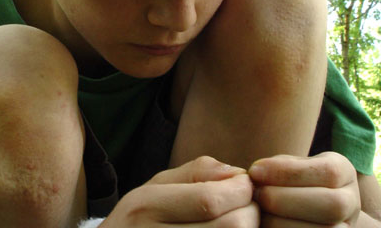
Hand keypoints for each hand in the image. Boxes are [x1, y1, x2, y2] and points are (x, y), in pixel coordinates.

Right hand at [100, 156, 259, 226]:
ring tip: (242, 221)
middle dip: (251, 213)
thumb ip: (197, 172)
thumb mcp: (158, 186)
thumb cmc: (141, 219)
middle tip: (250, 206)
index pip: (209, 200)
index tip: (247, 185)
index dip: (240, 191)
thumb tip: (237, 174)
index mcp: (145, 208)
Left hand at [248, 152, 360, 226]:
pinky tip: (265, 224)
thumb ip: (277, 167)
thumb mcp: (287, 164)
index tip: (255, 171)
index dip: (288, 172)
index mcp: (343, 171)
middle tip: (258, 194)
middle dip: (287, 199)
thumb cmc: (288, 177)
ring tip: (259, 211)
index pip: (328, 171)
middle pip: (332, 204)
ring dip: (283, 221)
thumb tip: (255, 174)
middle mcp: (352, 201)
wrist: (301, 203)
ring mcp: (347, 227)